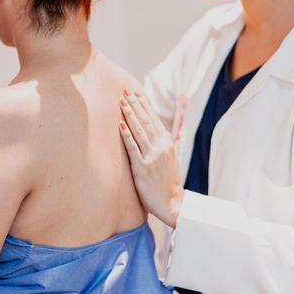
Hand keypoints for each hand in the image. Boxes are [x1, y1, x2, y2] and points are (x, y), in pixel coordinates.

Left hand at [119, 90, 183, 227]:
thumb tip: (153, 131)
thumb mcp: (169, 158)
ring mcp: (152, 157)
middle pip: (146, 121)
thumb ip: (162, 144)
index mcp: (167, 143)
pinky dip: (126, 135)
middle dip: (135, 105)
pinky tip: (120, 125)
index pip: (154, 119)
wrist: (172, 202)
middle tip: (125, 91)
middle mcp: (160, 147)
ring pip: (139, 131)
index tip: (136, 93)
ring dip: (130, 115)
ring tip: (122, 102)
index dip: (144, 105)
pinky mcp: (143, 167)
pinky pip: (133, 148)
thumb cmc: (168, 181)